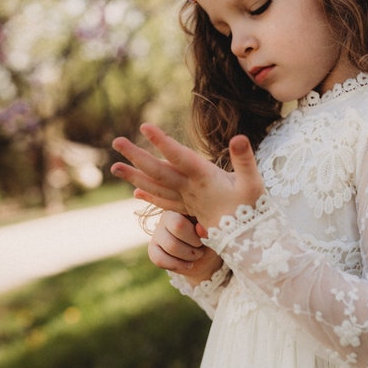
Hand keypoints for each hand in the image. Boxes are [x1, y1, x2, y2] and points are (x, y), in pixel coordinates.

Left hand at [110, 123, 264, 229]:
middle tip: (116, 141)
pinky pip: (165, 202)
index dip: (163, 142)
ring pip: (156, 187)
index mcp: (205, 179)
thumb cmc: (253, 210)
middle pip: (159, 171)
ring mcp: (188, 200)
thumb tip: (239, 137)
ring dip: (134, 177)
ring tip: (114, 167)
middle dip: (137, 156)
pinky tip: (136, 191)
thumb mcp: (254, 183)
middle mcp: (191, 190)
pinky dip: (149, 196)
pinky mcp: (190, 209)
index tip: (144, 126)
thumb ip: (245, 160)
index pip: (180, 157)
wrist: (249, 241)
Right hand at [147, 211, 222, 284]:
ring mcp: (158, 231)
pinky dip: (177, 265)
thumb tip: (199, 230)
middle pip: (178, 227)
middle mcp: (168, 215)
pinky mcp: (153, 248)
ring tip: (197, 255)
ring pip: (170, 245)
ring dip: (189, 255)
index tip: (206, 236)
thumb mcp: (215, 232)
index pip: (185, 215)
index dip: (196, 232)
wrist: (206, 258)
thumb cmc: (212, 239)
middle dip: (194, 242)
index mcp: (184, 207)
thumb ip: (208, 228)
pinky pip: (159, 259)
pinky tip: (187, 264)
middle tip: (201, 246)